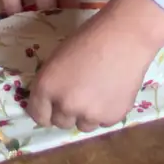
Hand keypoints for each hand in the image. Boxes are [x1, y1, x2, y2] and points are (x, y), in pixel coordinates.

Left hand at [26, 0, 163, 130]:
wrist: (124, 37)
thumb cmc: (89, 39)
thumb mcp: (58, 58)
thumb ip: (53, 83)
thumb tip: (54, 100)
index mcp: (46, 87)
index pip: (38, 114)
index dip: (45, 111)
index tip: (52, 108)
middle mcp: (65, 105)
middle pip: (60, 123)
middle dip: (67, 112)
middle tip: (79, 95)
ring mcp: (89, 115)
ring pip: (83, 125)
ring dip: (87, 114)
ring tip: (98, 92)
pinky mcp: (111, 118)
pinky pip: (104, 122)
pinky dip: (106, 111)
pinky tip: (112, 91)